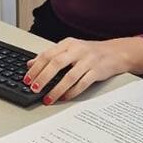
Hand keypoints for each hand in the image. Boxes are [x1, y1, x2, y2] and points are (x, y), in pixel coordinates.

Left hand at [23, 36, 142, 104]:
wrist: (116, 52)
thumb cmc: (90, 52)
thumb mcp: (70, 49)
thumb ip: (51, 56)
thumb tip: (30, 64)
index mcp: (68, 43)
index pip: (47, 54)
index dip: (36, 67)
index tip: (27, 79)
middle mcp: (77, 50)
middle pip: (56, 63)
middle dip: (43, 77)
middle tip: (34, 88)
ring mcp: (88, 60)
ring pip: (69, 76)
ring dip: (57, 89)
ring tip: (48, 98)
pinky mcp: (97, 71)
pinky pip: (83, 83)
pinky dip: (72, 92)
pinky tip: (65, 98)